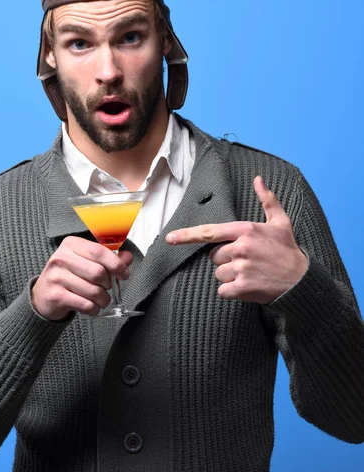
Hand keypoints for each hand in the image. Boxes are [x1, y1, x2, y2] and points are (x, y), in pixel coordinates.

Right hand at [32, 236, 132, 319]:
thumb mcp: (86, 262)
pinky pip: (85, 305)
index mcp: (71, 244)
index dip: (116, 264)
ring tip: (101, 299)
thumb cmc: (68, 276)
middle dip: (109, 284)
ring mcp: (56, 277)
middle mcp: (61, 258)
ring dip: (103, 299)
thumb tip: (127, 257)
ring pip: (93, 291)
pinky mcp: (56, 296)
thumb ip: (108, 259)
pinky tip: (91, 307)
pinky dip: (94, 309)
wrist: (42, 296)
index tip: (124, 274)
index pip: (99, 251)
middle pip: (98, 272)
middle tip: (107, 287)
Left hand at [165, 176, 307, 303]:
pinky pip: (223, 290)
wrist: (302, 281)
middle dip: (226, 260)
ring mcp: (241, 268)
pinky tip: (249, 287)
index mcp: (245, 230)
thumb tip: (258, 179)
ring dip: (230, 277)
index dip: (187, 235)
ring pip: (219, 274)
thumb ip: (267, 200)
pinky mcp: (242, 288)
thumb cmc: (288, 250)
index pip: (209, 232)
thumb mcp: (281, 222)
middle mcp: (241, 248)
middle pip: (214, 257)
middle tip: (248, 261)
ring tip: (251, 273)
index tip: (169, 239)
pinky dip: (232, 292)